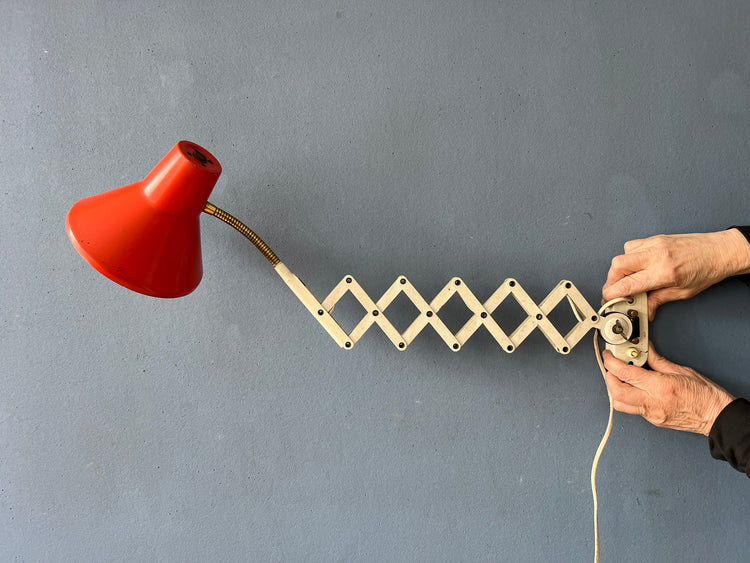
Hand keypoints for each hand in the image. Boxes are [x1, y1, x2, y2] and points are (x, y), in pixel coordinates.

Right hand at [602, 229, 749, 320]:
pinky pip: (632, 246)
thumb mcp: (682, 292)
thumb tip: (644, 309)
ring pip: (622, 254)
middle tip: (615, 290)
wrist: (720, 251)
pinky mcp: (655, 238)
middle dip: (611, 280)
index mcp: (664, 272)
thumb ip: (657, 300)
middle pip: (617, 265)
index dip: (612, 294)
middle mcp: (657, 255)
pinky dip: (630, 257)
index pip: (628, 284)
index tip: (609, 299)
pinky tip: (637, 266)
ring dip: (620, 269)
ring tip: (628, 279)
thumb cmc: (707, 270)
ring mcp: (655, 243)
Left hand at [602, 343, 733, 435]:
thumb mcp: (682, 371)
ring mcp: (652, 414)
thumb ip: (658, 361)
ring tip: (621, 378)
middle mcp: (652, 403)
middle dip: (608, 377)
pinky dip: (628, 398)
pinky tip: (634, 389)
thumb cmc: (705, 395)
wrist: (717, 416)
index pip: (625, 374)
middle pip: (615, 392)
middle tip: (611, 366)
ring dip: (615, 390)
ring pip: (620, 404)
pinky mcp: (654, 421)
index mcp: (659, 387)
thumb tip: (647, 351)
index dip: (611, 363)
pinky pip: (633, 410)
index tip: (608, 356)